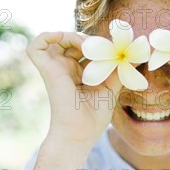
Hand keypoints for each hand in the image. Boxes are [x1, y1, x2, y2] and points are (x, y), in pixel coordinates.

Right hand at [26, 32, 121, 146]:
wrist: (79, 133)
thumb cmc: (93, 118)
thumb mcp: (111, 88)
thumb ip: (118, 70)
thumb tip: (132, 55)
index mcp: (79, 74)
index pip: (87, 49)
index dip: (100, 46)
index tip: (116, 51)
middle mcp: (66, 69)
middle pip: (75, 41)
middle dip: (91, 41)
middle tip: (106, 50)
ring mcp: (55, 68)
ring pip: (58, 39)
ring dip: (75, 36)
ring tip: (90, 48)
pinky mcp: (46, 69)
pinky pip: (36, 45)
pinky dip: (48, 36)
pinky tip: (67, 41)